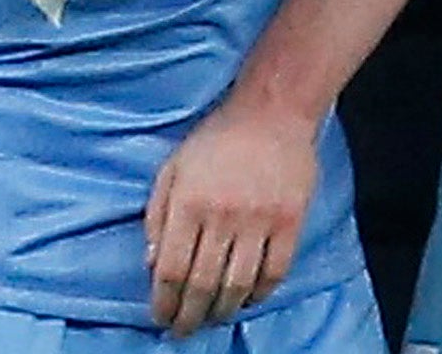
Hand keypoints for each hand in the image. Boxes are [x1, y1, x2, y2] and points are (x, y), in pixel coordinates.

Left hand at [145, 97, 318, 334]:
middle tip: (183, 330)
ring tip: (213, 319)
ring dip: (222, 311)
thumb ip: (156, 214)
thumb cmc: (217, 137)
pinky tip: (247, 298)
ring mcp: (260, 219)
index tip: (160, 317)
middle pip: (202, 284)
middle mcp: (223, 215)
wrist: (273, 110)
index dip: (163, 302)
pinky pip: (275, 271)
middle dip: (189, 316)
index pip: (170, 269)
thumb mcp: (173, 167)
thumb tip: (150, 264)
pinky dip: (260, 294)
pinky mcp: (290, 220)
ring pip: (238, 285)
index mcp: (189, 202)